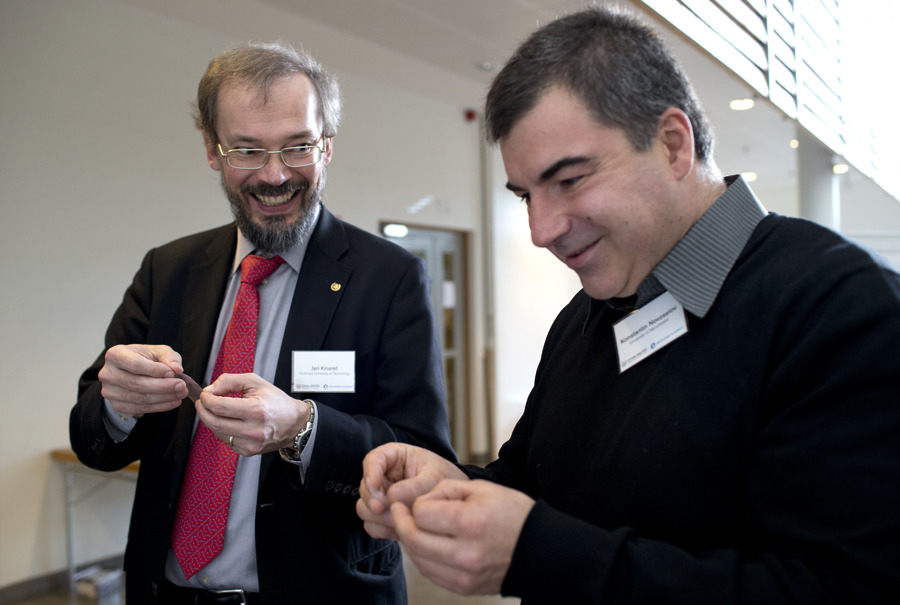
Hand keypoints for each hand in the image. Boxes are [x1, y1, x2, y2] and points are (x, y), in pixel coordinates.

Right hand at [99, 344, 188, 417]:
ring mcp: (110, 391)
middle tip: (182, 386)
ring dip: (164, 398)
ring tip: (181, 393)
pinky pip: (140, 408)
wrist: (131, 370)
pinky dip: (160, 406)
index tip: (173, 373)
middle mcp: (108, 374)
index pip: (135, 365)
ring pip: (140, 398)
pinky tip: (173, 401)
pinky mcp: (117, 405)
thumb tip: (177, 369)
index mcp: (115, 355)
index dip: (155, 370)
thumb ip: (169, 357)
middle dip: (163, 386)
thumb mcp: (158, 351)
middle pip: (137, 384)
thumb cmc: (145, 358)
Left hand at [196, 373, 309, 456]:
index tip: (205, 394)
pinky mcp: (248, 452)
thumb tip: (210, 390)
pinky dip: (222, 430)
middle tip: (202, 402)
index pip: (219, 407)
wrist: (295, 423)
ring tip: (212, 410)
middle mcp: (254, 430)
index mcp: (256, 411)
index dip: (206, 399)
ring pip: (218, 433)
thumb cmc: (276, 401)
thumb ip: (230, 381)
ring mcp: (251, 444)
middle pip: (214, 422)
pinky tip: (227, 421)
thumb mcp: (256, 382)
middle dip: (203, 410)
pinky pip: (226, 441)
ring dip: (210, 420)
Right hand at [357, 443, 465, 539]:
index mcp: (394, 457)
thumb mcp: (435, 477)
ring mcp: (382, 498)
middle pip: (365, 488)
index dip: (370, 472)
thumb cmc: (446, 480)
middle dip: (374, 500)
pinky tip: (400, 529)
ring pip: (364, 508)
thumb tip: (390, 498)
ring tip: (400, 520)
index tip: (375, 486)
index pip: (373, 459)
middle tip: (388, 510)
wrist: (456, 501)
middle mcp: (384, 477)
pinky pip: (372, 525)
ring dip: (378, 517)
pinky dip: (382, 529)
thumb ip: (414, 487)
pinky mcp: (384, 517)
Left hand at [393, 479, 534, 595]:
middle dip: (400, 522)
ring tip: (413, 526)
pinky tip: (426, 544)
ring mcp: (464, 575)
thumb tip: (418, 502)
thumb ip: (445, 489)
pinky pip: (430, 573)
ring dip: (409, 541)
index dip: (413, 504)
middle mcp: (465, 553)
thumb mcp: (482, 488)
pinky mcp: (464, 588)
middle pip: (414, 539)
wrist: (540, 550)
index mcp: (470, 523)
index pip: (421, 514)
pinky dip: (422, 558)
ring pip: (418, 559)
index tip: (412, 500)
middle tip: (398, 511)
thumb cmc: (512, 514)